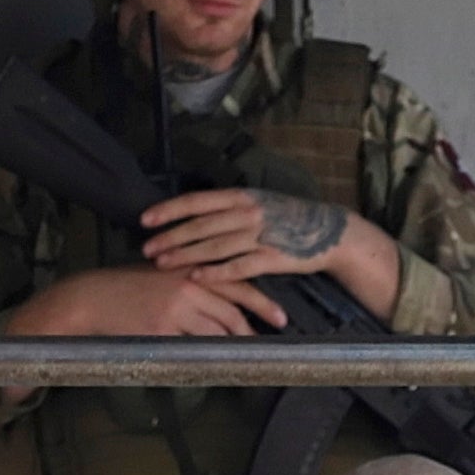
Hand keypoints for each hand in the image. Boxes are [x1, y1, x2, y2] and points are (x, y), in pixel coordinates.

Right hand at [0, 263, 279, 342]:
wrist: (92, 297)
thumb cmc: (126, 287)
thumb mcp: (162, 275)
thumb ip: (192, 284)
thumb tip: (222, 305)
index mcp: (189, 268)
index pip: (236, 283)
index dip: (262, 301)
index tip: (281, 316)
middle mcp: (187, 285)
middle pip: (233, 309)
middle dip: (256, 326)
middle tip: (273, 339)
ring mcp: (175, 308)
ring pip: (217, 330)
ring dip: (234, 343)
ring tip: (247, 353)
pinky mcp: (162, 329)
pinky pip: (193, 345)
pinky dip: (207, 353)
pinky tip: (216, 360)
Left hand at [141, 188, 404, 311]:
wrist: (329, 231)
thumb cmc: (288, 217)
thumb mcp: (258, 203)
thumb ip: (229, 208)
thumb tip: (194, 214)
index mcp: (242, 196)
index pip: (198, 201)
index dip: (170, 210)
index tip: (146, 219)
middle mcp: (248, 213)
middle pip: (201, 226)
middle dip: (170, 237)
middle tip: (145, 247)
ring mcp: (260, 235)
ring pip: (214, 246)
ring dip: (185, 255)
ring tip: (162, 263)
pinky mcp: (272, 258)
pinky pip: (238, 267)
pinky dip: (216, 273)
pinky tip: (196, 278)